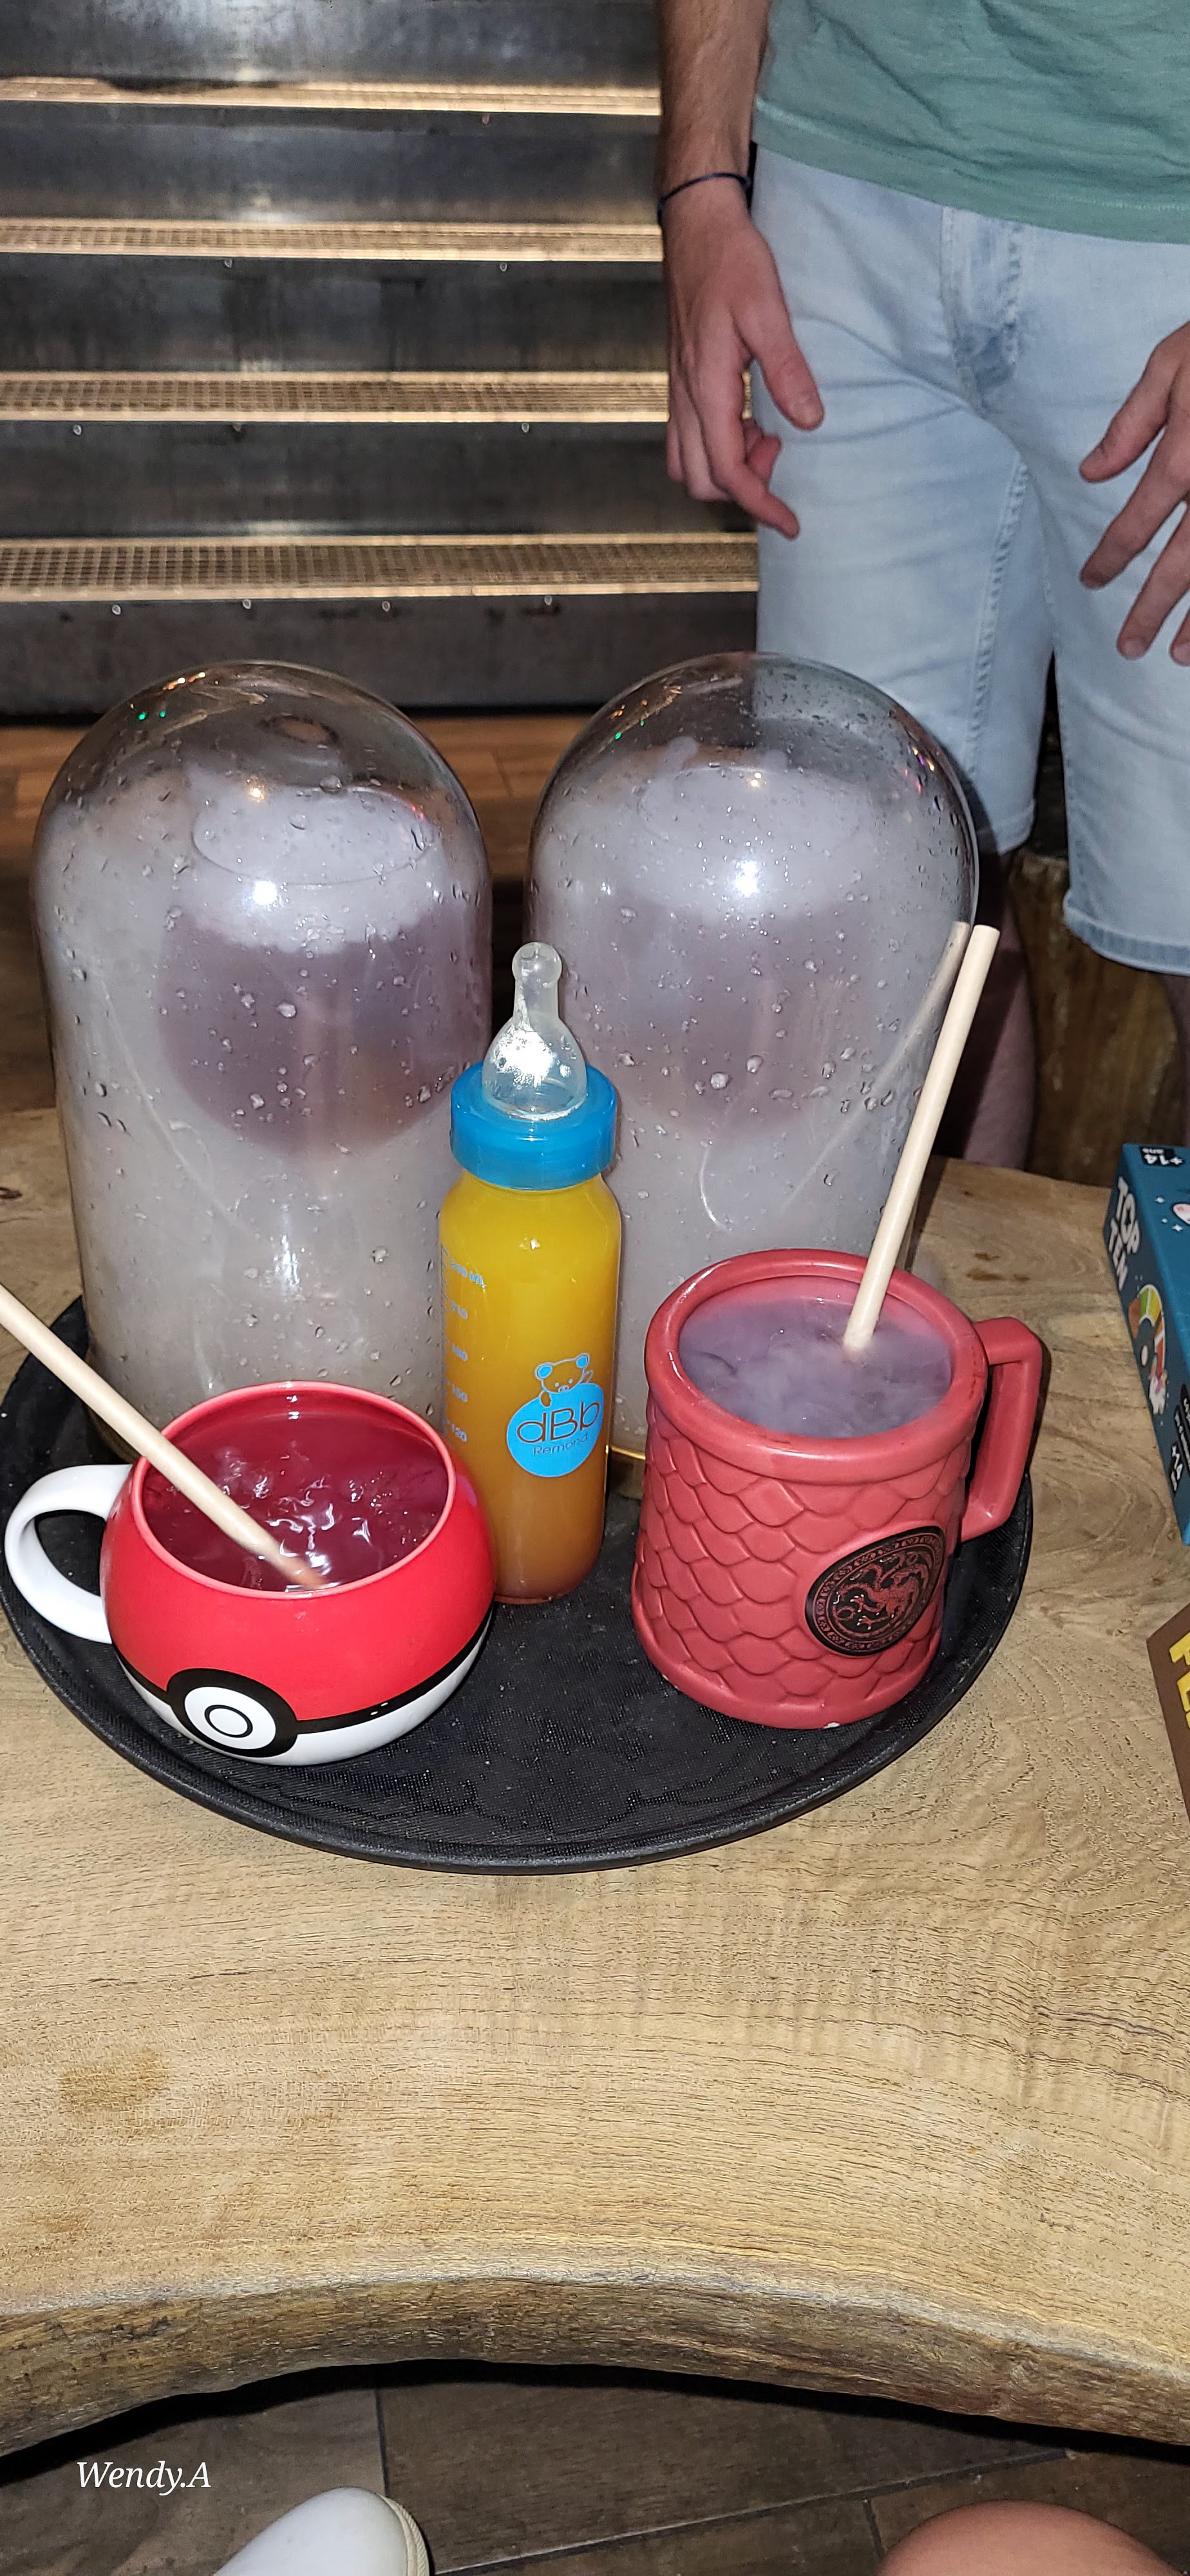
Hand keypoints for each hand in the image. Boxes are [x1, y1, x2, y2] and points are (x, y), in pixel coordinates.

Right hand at [662, 182, 822, 535]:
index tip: (790, 522)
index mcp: (706, 386)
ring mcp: (678, 388)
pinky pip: (687, 437)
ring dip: (725, 467)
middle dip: (742, 486)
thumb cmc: (731, 260)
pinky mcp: (681, 378)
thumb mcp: (768, 311)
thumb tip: (809, 422)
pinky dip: (716, 446)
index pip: (727, 470)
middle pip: (700, 479)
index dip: (760, 504)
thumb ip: (788, 369)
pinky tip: (747, 417)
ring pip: (687, 462)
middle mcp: (684, 395)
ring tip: (764, 436)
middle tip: (779, 454)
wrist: (697, 223)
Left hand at [1080, 320, 1189, 659]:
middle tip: (1128, 648)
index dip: (1111, 555)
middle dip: (1153, 608)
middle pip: (1184, 563)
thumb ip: (1132, 423)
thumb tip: (1091, 472)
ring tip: (1180, 656)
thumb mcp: (1172, 362)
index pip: (1138, 521)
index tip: (1091, 580)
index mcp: (1187, 455)